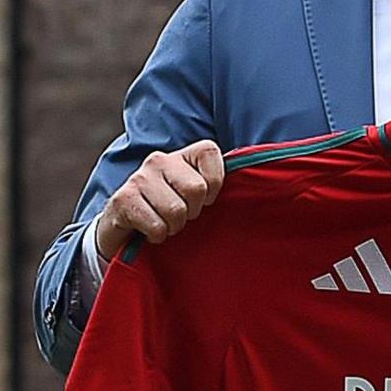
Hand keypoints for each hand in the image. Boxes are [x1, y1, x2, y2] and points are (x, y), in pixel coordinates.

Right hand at [95, 142, 225, 258]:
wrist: (124, 228)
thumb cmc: (171, 212)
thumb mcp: (199, 196)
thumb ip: (222, 187)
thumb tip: (267, 183)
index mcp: (184, 155)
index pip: (211, 154)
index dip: (213, 187)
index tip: (203, 201)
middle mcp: (160, 159)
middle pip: (196, 189)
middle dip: (192, 212)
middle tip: (181, 216)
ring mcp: (139, 178)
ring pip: (176, 211)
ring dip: (173, 227)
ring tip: (165, 223)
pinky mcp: (123, 199)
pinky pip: (156, 225)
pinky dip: (157, 236)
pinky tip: (149, 231)